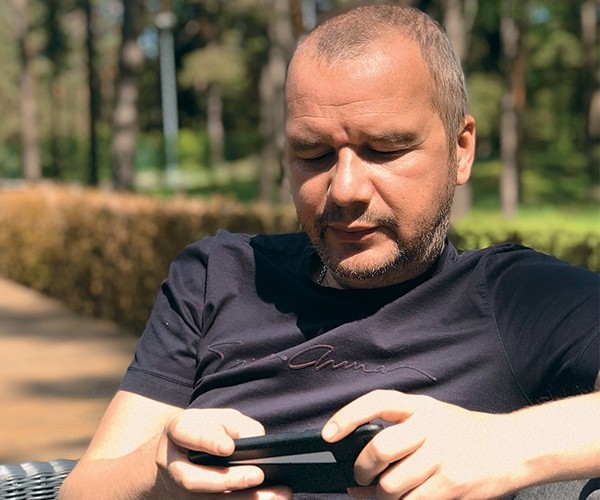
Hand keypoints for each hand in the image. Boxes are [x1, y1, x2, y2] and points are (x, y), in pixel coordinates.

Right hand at [155, 408, 291, 498]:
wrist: (181, 453)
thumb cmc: (209, 429)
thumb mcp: (221, 417)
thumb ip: (237, 426)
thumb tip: (257, 444)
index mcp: (179, 432)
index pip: (188, 434)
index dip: (208, 441)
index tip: (228, 447)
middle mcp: (174, 465)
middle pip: (194, 479)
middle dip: (228, 480)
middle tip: (259, 475)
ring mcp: (181, 491)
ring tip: (275, 495)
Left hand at [322, 390, 521, 499]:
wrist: (512, 447)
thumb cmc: (465, 432)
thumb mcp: (434, 415)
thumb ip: (401, 428)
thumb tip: (361, 457)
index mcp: (421, 407)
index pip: (376, 402)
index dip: (347, 416)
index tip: (329, 435)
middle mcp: (429, 427)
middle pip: (378, 449)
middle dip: (361, 470)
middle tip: (359, 478)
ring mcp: (441, 456)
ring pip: (392, 484)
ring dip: (380, 496)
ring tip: (382, 494)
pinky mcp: (452, 484)